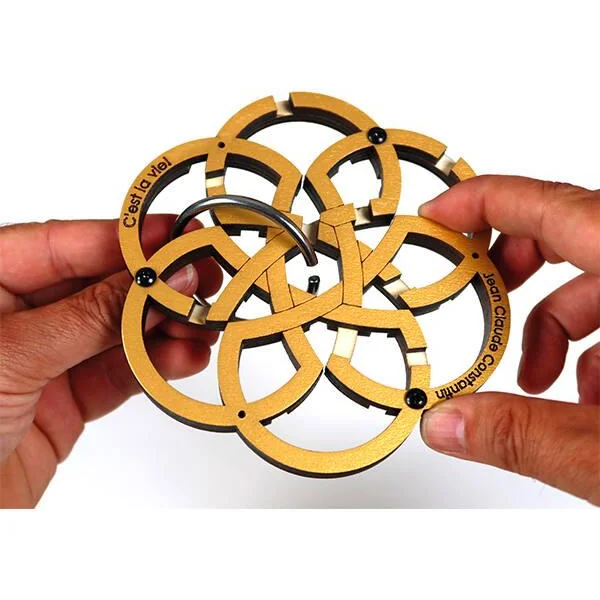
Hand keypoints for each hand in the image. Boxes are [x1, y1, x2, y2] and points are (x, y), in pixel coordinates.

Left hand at [0, 216, 221, 506]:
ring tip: (202, 325)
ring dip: (165, 328)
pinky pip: (119, 375)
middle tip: (202, 279)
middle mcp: (15, 319)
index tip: (176, 237)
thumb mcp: (12, 356)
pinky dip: (156, 366)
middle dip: (154, 285)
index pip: (62, 246)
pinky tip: (185, 357)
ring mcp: (43, 362)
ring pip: (117, 332)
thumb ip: (90, 316)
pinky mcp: (65, 404)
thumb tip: (156, 279)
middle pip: (98, 287)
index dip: (124, 240)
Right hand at [419, 176, 599, 504]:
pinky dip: (598, 341)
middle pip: (575, 227)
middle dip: (514, 264)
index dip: (484, 201)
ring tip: (540, 380)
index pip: (552, 206)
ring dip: (557, 321)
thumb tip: (447, 426)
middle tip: (479, 291)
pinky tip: (588, 393)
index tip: (440, 213)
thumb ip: (523, 437)